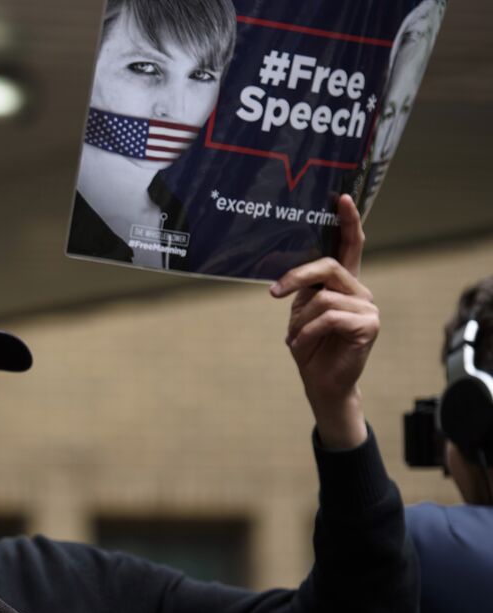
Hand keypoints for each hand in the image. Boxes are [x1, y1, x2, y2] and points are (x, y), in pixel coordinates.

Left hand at [270, 194, 376, 449]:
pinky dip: (307, 332)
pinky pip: (328, 317)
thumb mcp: (300, 314)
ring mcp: (368, 308)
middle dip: (297, 277)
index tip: (342, 198)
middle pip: (328, 266)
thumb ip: (302, 290)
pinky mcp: (368, 326)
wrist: (322, 383)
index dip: (348, 222)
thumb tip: (287, 274)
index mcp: (343, 284)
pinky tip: (302, 345)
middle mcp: (359, 291)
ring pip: (323, 298)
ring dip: (300, 320)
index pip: (350, 246)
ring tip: (297, 338)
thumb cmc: (309, 347)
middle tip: (274, 293)